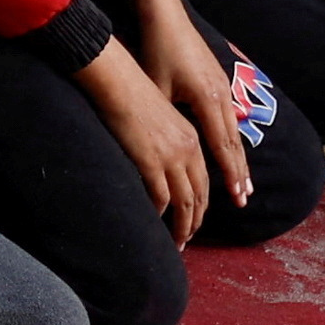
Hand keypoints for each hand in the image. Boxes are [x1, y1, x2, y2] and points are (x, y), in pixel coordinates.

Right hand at [78, 37, 211, 239]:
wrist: (120, 82)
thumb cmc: (134, 96)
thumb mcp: (161, 119)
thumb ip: (168, 142)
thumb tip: (162, 163)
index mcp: (192, 139)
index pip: (204, 180)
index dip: (202, 204)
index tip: (197, 220)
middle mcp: (188, 149)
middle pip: (199, 195)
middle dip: (196, 221)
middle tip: (188, 239)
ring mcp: (171, 156)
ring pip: (185, 201)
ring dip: (183, 226)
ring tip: (178, 242)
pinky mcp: (152, 161)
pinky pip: (161, 197)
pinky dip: (160, 214)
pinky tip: (155, 224)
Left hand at [129, 0, 256, 213]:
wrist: (166, 14)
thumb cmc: (157, 50)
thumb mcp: (156, 89)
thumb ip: (165, 120)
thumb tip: (159, 152)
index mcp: (207, 99)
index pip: (222, 145)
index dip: (229, 173)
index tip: (236, 196)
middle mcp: (221, 95)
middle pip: (234, 142)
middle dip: (239, 172)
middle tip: (245, 198)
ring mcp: (223, 87)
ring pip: (233, 130)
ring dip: (238, 158)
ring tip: (244, 182)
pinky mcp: (218, 80)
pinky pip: (229, 117)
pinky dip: (232, 139)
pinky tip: (233, 149)